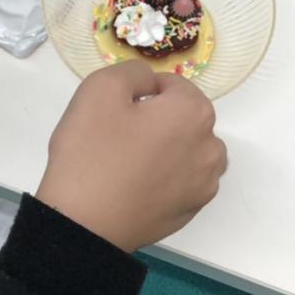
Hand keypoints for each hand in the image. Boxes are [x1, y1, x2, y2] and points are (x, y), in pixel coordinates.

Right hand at [35, 61, 226, 252]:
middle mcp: (210, 147)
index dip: (140, 91)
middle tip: (117, 134)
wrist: (84, 224)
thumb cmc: (92, 152)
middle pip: (183, 117)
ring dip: (165, 147)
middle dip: (156, 118)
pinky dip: (164, 176)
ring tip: (128, 161)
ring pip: (186, 149)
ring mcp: (204, 184)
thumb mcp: (100, 88)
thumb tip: (149, 83)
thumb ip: (132, 70)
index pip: (172, 84)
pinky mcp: (190, 211)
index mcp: (194, 113)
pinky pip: (181, 179)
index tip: (116, 110)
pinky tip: (135, 185)